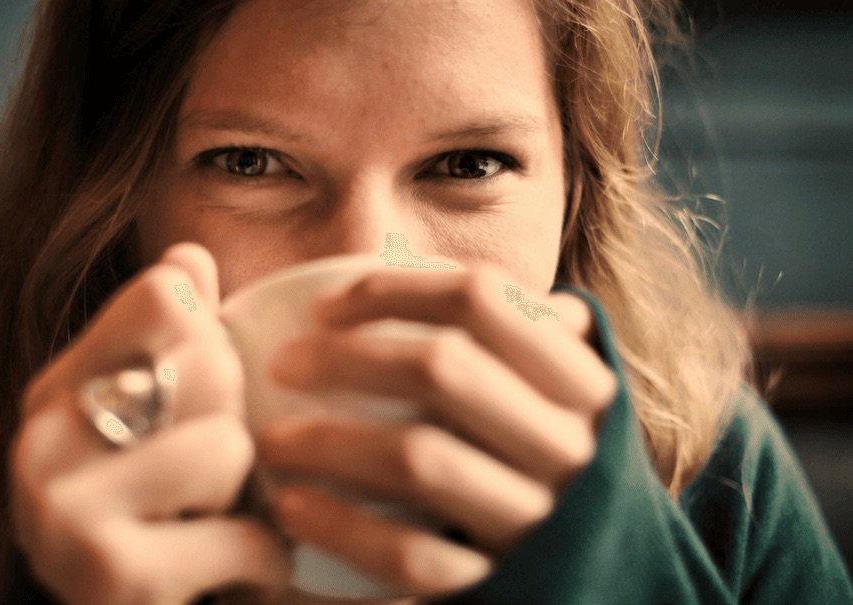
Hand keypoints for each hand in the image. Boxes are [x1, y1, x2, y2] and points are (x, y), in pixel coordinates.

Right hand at [10, 243, 290, 604]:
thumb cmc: (143, 523)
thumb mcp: (144, 425)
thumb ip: (167, 340)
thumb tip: (191, 253)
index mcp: (55, 388)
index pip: (167, 294)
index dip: (214, 341)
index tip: (200, 399)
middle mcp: (43, 437)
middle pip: (210, 362)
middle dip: (236, 426)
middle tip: (207, 482)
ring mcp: (66, 507)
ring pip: (230, 447)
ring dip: (248, 501)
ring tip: (209, 528)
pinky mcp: (112, 573)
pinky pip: (250, 537)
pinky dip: (262, 564)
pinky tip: (226, 577)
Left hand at [258, 264, 616, 596]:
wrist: (600, 584)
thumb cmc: (545, 467)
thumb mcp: (554, 396)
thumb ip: (513, 334)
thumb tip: (417, 266)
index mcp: (581, 383)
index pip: (482, 298)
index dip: (392, 289)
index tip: (323, 306)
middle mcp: (570, 446)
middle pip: (442, 369)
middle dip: (345, 358)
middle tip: (282, 364)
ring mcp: (537, 521)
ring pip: (420, 460)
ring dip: (328, 442)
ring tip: (271, 440)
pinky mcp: (500, 585)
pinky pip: (411, 555)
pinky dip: (342, 528)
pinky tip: (293, 508)